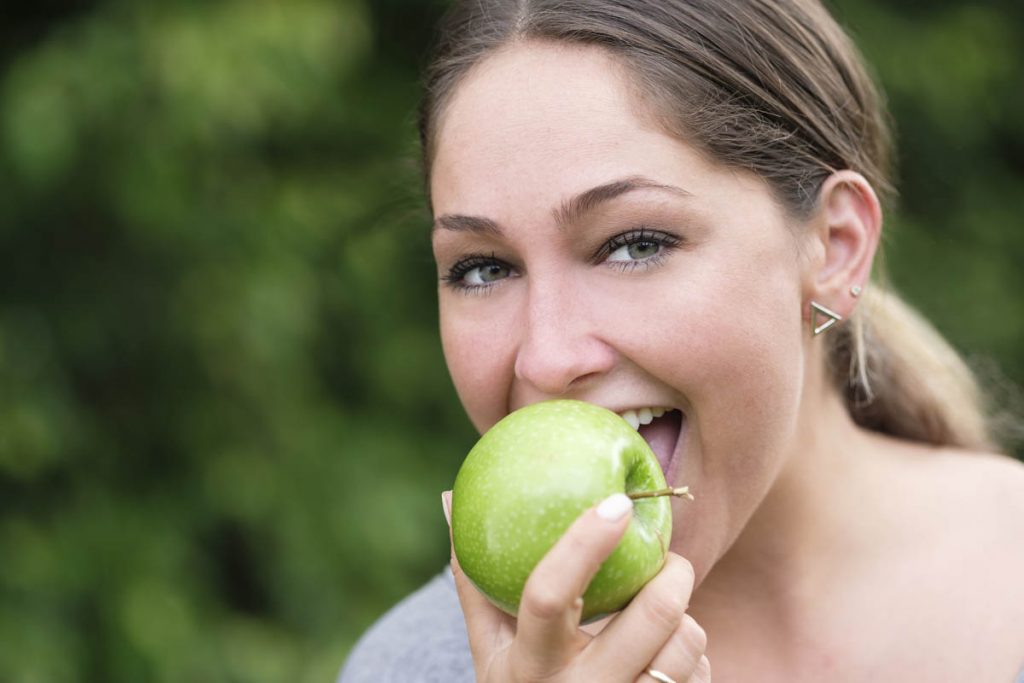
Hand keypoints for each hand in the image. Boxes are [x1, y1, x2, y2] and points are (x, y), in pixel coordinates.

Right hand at [442, 491, 710, 682]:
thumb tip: (447, 499)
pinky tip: (663, 662)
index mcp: (529, 666)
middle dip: (672, 569)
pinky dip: (691, 655)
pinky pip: (701, 671)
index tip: (616, 503)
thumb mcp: (491, 648)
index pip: (549, 595)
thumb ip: (474, 579)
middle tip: (665, 559)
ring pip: (687, 638)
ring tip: (660, 615)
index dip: (584, 543)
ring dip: (684, 614)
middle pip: (653, 612)